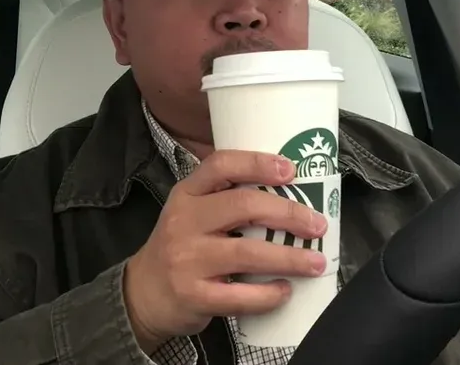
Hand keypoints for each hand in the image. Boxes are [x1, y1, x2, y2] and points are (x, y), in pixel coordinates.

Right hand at [123, 150, 328, 351]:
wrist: (142, 294)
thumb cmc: (181, 247)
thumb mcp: (191, 213)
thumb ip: (226, 201)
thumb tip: (291, 193)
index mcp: (187, 194)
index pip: (220, 165)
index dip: (257, 163)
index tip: (291, 170)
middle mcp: (184, 221)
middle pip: (243, 206)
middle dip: (288, 213)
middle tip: (317, 225)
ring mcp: (187, 260)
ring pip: (249, 253)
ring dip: (290, 257)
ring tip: (315, 262)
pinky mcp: (193, 296)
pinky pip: (240, 295)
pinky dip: (269, 295)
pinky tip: (285, 291)